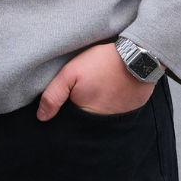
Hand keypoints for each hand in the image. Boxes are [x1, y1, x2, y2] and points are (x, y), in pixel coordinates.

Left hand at [37, 43, 155, 120]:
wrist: (139, 55)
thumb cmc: (102, 62)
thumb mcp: (71, 72)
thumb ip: (53, 95)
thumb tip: (42, 117)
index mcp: (86, 116)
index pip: (69, 124)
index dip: (64, 114)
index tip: (66, 100)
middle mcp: (103, 124)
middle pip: (84, 123)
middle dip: (80, 113)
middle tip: (84, 92)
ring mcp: (119, 119)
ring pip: (100, 119)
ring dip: (97, 108)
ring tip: (98, 91)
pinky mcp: (132, 111)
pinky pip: (117, 113)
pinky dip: (112, 105)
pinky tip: (110, 91)